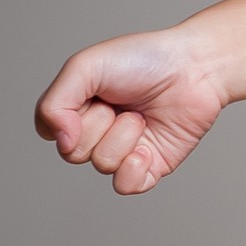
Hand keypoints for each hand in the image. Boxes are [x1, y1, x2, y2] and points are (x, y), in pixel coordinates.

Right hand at [34, 28, 228, 194]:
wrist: (195, 67)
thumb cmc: (144, 59)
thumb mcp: (85, 66)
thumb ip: (54, 103)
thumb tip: (60, 143)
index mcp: (78, 110)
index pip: (50, 131)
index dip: (67, 115)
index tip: (91, 91)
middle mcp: (98, 134)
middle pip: (73, 153)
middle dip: (99, 123)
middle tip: (123, 101)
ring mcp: (124, 152)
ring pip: (102, 165)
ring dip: (124, 136)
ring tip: (142, 115)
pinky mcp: (151, 167)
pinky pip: (127, 186)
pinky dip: (134, 168)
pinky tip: (148, 147)